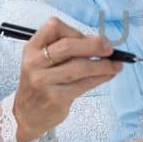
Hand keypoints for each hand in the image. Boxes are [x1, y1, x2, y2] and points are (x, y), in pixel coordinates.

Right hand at [10, 16, 122, 141]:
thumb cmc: (40, 82)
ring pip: (79, 66)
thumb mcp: (42, 61)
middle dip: (94, 45)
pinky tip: (109, 75)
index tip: (89, 37)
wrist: (26, 114)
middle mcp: (34, 62)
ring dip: (103, 64)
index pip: (54, 27)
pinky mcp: (56, 97)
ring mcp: (44, 81)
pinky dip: (101, 78)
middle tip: (110, 49)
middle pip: (68, 46)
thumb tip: (99, 42)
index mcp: (32, 48)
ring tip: (116, 65)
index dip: (75, 30)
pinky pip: (84, 84)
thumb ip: (65, 49)